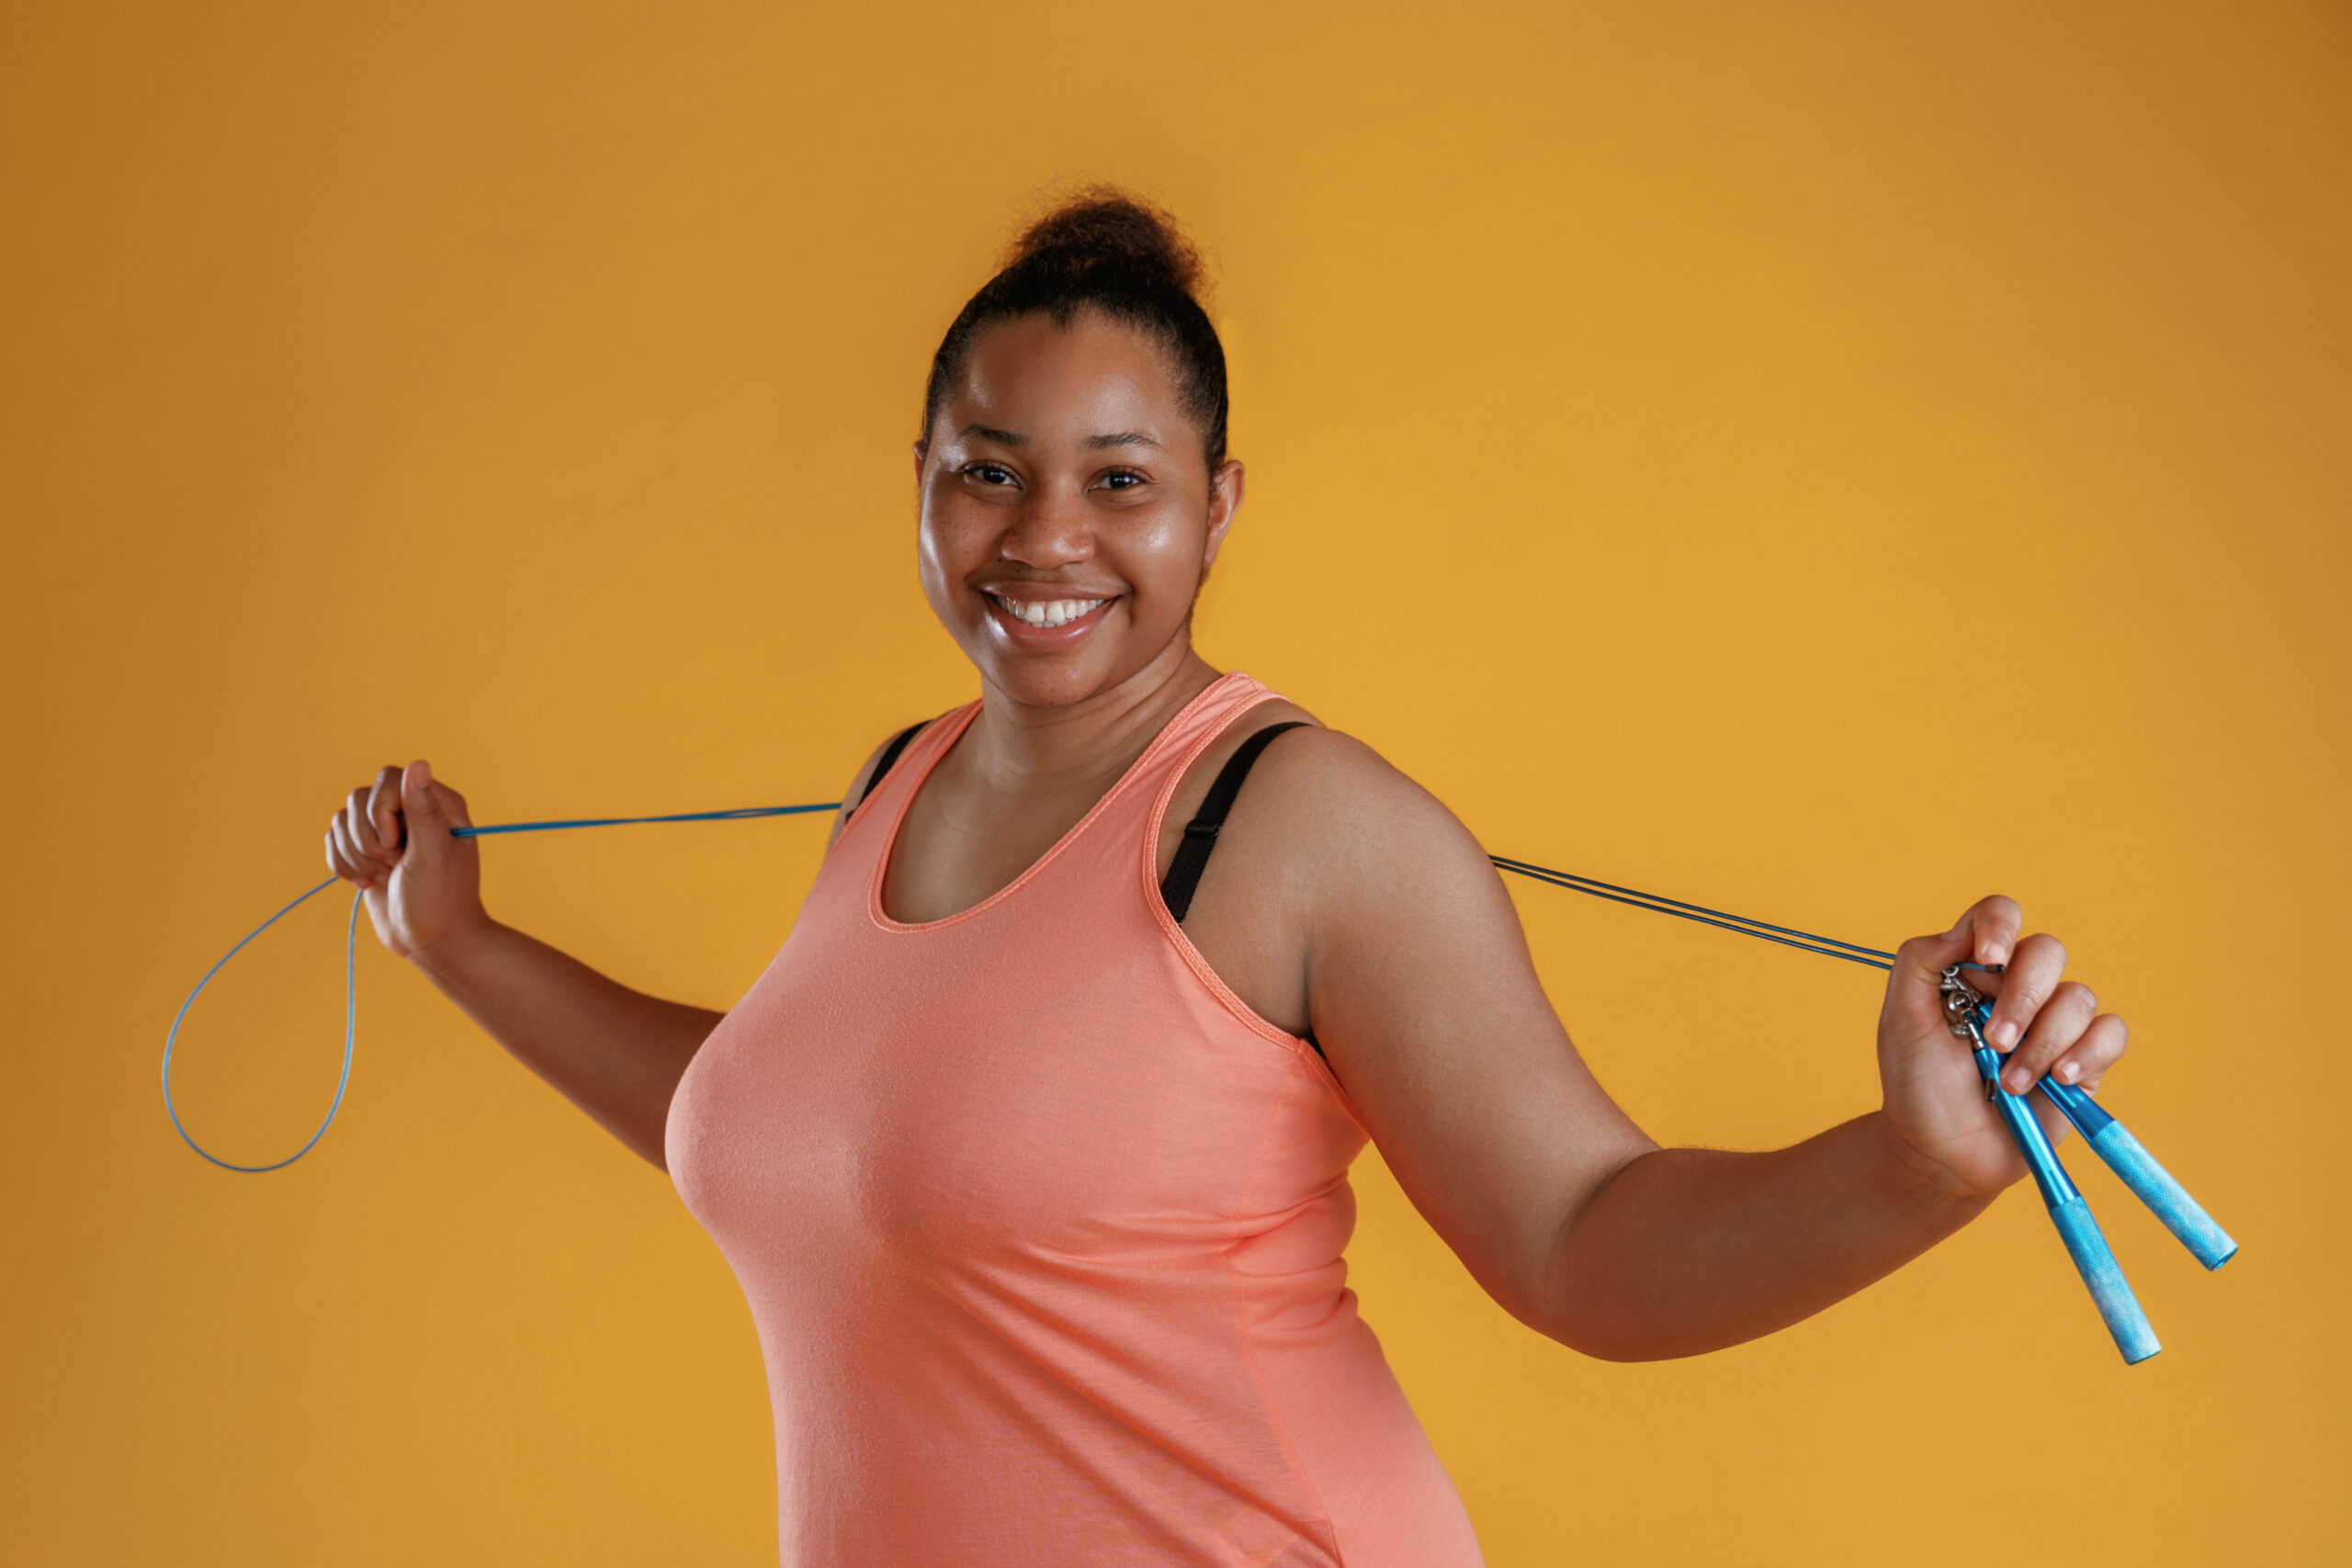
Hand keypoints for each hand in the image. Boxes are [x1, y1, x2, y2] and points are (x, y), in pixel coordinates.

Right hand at [323, 760, 486, 960]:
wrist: (431, 942)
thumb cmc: (441, 902)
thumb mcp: (433, 855)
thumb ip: (423, 810)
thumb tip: (419, 763)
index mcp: (438, 804)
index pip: (389, 778)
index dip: (381, 811)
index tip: (395, 846)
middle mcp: (411, 811)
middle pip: (360, 798)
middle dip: (368, 839)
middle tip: (394, 865)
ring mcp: (386, 831)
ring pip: (342, 819)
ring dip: (356, 855)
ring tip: (385, 876)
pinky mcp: (366, 850)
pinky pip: (333, 839)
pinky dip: (342, 864)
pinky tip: (367, 883)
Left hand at [1873, 895, 2129, 1200]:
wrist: (1940, 1150)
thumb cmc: (1917, 1082)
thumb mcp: (1901, 1015)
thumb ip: (1922, 960)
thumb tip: (1966, 931)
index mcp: (1972, 967)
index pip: (1998, 916)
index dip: (1999, 926)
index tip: (1988, 959)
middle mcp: (2017, 986)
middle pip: (2046, 952)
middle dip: (2022, 998)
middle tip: (1992, 1041)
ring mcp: (2052, 1022)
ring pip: (2078, 997)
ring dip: (2043, 1043)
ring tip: (2011, 1083)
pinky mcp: (2084, 1059)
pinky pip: (2110, 1033)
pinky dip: (2088, 1054)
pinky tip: (2056, 1081)